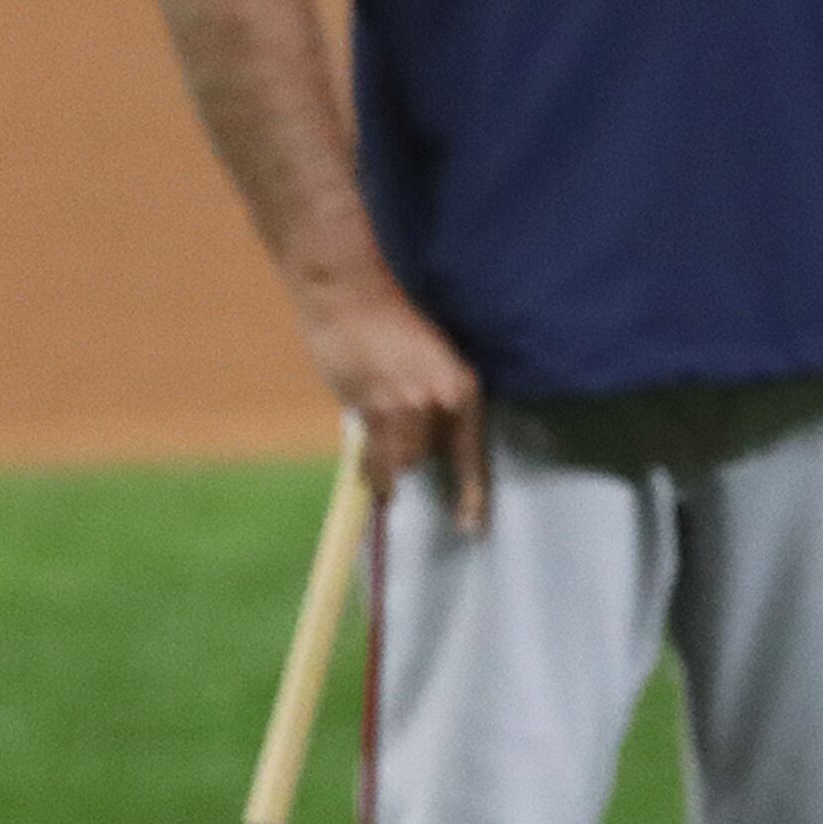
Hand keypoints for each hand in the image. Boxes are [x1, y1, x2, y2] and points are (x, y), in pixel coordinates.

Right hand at [301, 276, 488, 533]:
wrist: (351, 297)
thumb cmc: (389, 323)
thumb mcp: (428, 364)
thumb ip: (428, 403)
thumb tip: (418, 446)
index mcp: (464, 389)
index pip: (471, 454)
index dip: (471, 494)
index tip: (471, 526)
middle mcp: (442, 404)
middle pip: (430, 458)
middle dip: (413, 453)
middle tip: (393, 426)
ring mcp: (408, 410)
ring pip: (402, 462)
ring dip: (390, 459)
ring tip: (376, 432)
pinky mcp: (374, 412)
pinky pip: (376, 460)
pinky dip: (373, 473)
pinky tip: (372, 479)